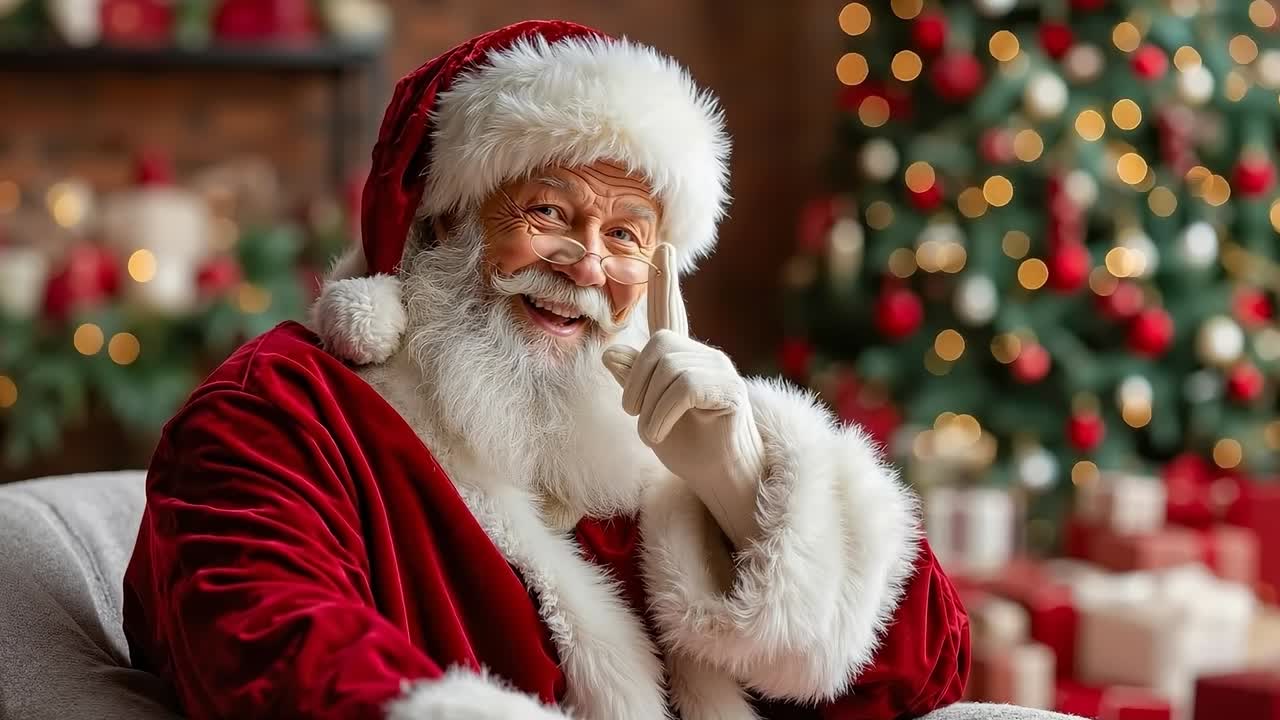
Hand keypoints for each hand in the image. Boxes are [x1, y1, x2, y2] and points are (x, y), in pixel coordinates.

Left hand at [601, 244, 763, 545]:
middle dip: (636, 382)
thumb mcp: (650, 414)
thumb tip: (611, 351)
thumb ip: (634, 383)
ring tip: (653, 432)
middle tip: (636, 416)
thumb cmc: (691, 448)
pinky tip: (661, 435)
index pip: (671, 313)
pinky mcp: (730, 391)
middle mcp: (705, 357)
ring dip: (648, 407)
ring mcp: (721, 371)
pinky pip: (683, 388)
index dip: (665, 282)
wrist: (723, 481)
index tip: (664, 247)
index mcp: (684, 359)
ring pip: (667, 367)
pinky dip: (661, 415)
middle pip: (658, 344)